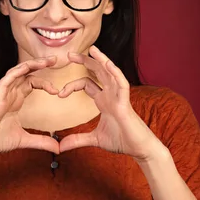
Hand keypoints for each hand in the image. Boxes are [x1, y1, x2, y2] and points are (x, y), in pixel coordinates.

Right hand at [0, 56, 60, 156]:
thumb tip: (58, 148)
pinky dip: (15, 73)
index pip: (31, 83)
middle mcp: (9, 95)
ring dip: (30, 65)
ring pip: (16, 73)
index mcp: (15, 101)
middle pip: (25, 73)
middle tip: (55, 59)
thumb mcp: (24, 140)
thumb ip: (41, 141)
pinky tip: (26, 68)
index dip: (44, 82)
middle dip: (40, 65)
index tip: (57, 90)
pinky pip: (5, 81)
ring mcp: (2, 96)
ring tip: (45, 61)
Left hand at [58, 45, 160, 160]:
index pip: (86, 84)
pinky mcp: (126, 102)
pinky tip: (107, 64)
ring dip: (101, 60)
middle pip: (97, 72)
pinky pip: (122, 83)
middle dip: (84, 62)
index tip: (59, 94)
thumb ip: (77, 140)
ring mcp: (119, 97)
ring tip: (91, 49)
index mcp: (103, 101)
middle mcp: (111, 95)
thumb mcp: (94, 139)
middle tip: (69, 54)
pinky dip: (115, 73)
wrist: (139, 149)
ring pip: (110, 72)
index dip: (72, 85)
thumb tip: (60, 147)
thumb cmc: (122, 141)